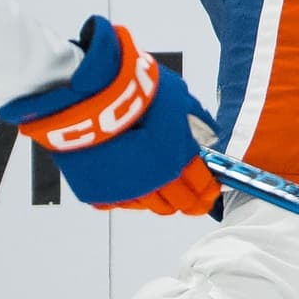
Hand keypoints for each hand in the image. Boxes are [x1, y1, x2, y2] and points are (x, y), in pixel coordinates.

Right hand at [0, 17, 219, 214]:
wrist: (88, 98)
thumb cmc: (133, 93)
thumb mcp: (179, 98)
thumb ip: (197, 120)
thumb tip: (210, 132)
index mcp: (177, 162)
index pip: (201, 187)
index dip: (207, 191)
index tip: (209, 192)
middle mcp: (153, 182)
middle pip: (178, 202)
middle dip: (187, 199)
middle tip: (189, 196)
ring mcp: (123, 190)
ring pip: (148, 205)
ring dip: (155, 197)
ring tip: (155, 186)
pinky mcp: (94, 192)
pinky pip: (114, 203)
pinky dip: (121, 195)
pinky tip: (124, 184)